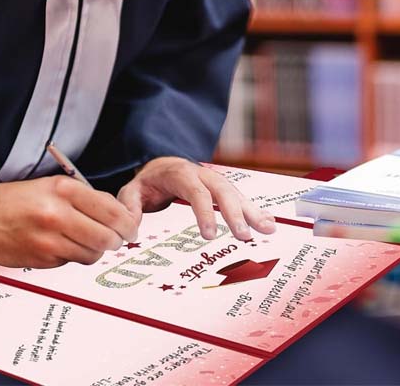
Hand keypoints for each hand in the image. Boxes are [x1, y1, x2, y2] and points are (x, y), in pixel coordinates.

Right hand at [0, 177, 138, 268]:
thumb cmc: (21, 198)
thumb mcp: (55, 185)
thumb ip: (87, 198)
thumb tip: (121, 216)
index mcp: (64, 190)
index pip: (112, 212)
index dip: (128, 223)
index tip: (132, 227)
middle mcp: (57, 215)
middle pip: (107, 238)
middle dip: (116, 240)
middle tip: (116, 238)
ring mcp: (48, 240)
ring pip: (92, 254)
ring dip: (95, 250)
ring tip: (85, 239)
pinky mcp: (40, 259)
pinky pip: (71, 262)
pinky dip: (73, 256)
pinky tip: (61, 244)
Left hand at [117, 157, 275, 241]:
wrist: (160, 165)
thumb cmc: (148, 182)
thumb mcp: (132, 190)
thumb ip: (130, 204)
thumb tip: (131, 227)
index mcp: (180, 173)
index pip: (195, 191)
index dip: (204, 212)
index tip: (210, 234)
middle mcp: (202, 174)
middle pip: (222, 190)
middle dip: (234, 212)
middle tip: (243, 235)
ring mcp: (215, 181)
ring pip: (236, 193)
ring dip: (252, 211)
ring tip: (268, 229)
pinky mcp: (222, 190)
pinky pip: (241, 198)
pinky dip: (255, 210)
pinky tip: (269, 224)